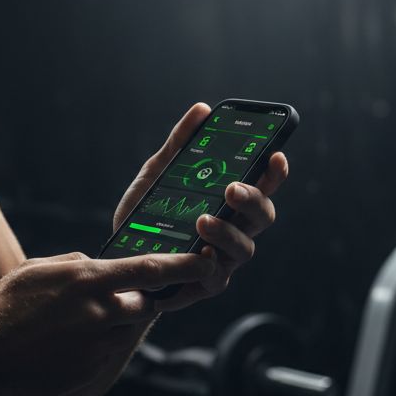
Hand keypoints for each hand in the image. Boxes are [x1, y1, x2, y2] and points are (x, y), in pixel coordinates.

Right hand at [0, 251, 213, 395]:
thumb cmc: (2, 307)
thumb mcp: (37, 271)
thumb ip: (73, 265)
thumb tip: (95, 263)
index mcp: (87, 279)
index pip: (148, 269)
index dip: (182, 265)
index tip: (206, 262)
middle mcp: (99, 310)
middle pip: (144, 304)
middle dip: (142, 302)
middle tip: (123, 302)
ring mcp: (96, 343)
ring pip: (124, 331)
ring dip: (112, 327)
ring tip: (73, 327)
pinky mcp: (90, 369)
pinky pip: (104, 355)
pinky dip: (93, 349)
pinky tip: (62, 348)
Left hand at [112, 103, 289, 312]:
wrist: (120, 258)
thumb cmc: (147, 214)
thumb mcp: (158, 174)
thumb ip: (180, 145)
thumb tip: (201, 110)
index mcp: (230, 201)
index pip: (263, 184)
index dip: (275, 172)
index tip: (276, 155)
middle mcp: (235, 229)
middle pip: (262, 216)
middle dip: (252, 200)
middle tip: (232, 188)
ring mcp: (223, 259)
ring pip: (244, 249)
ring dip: (228, 234)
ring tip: (204, 221)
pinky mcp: (203, 285)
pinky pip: (215, 280)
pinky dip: (207, 269)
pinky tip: (196, 256)